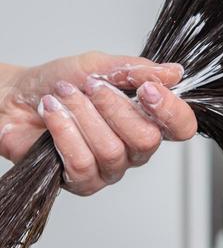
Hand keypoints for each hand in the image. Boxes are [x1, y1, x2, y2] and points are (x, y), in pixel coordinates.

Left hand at [0, 51, 196, 194]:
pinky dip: (64, 132)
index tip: (147, 89)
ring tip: (64, 96)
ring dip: (83, 116)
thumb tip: (174, 73)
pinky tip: (53, 114)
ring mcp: (110, 167)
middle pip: (146, 140)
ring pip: (112, 151)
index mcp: (147, 118)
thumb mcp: (99, 65)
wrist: (15, 98)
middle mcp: (134, 147)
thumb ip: (137, 70)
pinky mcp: (83, 182)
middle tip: (91, 86)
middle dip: (115, 108)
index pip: (181, 126)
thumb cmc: (58, 82)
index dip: (171, 111)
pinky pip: (83, 163)